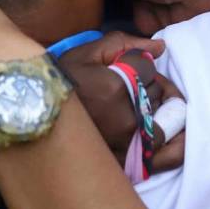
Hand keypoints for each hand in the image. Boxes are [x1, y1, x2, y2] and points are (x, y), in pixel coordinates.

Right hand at [59, 32, 185, 169]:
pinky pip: (166, 157)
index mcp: (116, 87)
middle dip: (152, 86)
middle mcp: (126, 119)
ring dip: (160, 111)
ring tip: (144, 107)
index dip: (140, 63)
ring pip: (165, 121)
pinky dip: (174, 146)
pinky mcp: (127, 164)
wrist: (35, 118)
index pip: (148, 68)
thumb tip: (161, 47)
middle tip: (137, 86)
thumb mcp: (86, 54)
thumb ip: (125, 44)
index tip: (126, 67)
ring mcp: (128, 145)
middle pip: (159, 95)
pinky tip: (174, 135)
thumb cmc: (60, 84)